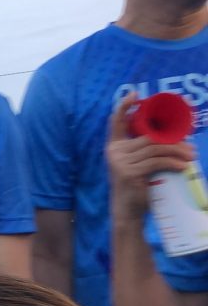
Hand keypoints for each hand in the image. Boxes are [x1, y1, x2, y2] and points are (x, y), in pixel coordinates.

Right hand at [106, 93, 194, 220]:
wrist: (127, 211)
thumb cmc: (135, 187)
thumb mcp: (137, 165)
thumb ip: (144, 151)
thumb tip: (174, 139)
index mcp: (114, 146)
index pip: (116, 122)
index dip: (123, 107)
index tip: (133, 94)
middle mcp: (114, 151)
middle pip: (149, 137)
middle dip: (173, 141)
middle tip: (191, 147)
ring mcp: (120, 162)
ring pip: (156, 149)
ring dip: (178, 152)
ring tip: (192, 157)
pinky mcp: (129, 173)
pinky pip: (157, 162)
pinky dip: (174, 163)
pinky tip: (184, 167)